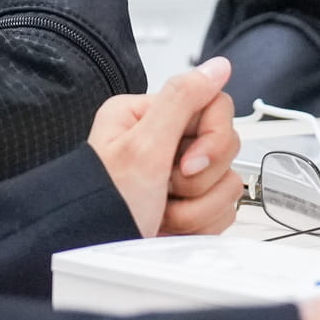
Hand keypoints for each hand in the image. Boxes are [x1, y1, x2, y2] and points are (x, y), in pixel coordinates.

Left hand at [89, 59, 240, 237]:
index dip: (212, 139)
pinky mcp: (189, 204)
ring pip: (226, 182)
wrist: (93, 253)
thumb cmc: (102, 205)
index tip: (187, 163)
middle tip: (166, 189)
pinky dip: (199, 223)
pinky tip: (170, 225)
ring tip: (161, 212)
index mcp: (148, 115)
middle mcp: (164, 140)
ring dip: (196, 207)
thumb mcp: (142, 148)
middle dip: (198, 179)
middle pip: (224, 146)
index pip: (215, 106)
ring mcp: (178, 175)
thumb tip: (217, 66)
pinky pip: (222, 208)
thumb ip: (182, 100)